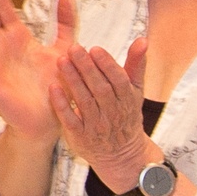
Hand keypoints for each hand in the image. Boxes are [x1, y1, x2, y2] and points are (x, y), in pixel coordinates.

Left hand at [49, 34, 154, 180]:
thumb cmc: (125, 115)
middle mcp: (113, 114)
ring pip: (85, 102)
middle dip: (87, 68)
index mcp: (127, 101)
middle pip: (100, 89)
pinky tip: (52, 87)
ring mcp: (96, 127)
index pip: (119, 81)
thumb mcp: (135, 92)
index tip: (94, 48)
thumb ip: (136, 65)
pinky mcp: (80, 137)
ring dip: (73, 81)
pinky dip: (62, 104)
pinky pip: (70, 120)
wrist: (122, 156)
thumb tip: (143, 40)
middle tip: (74, 48)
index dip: (108, 65)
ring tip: (61, 60)